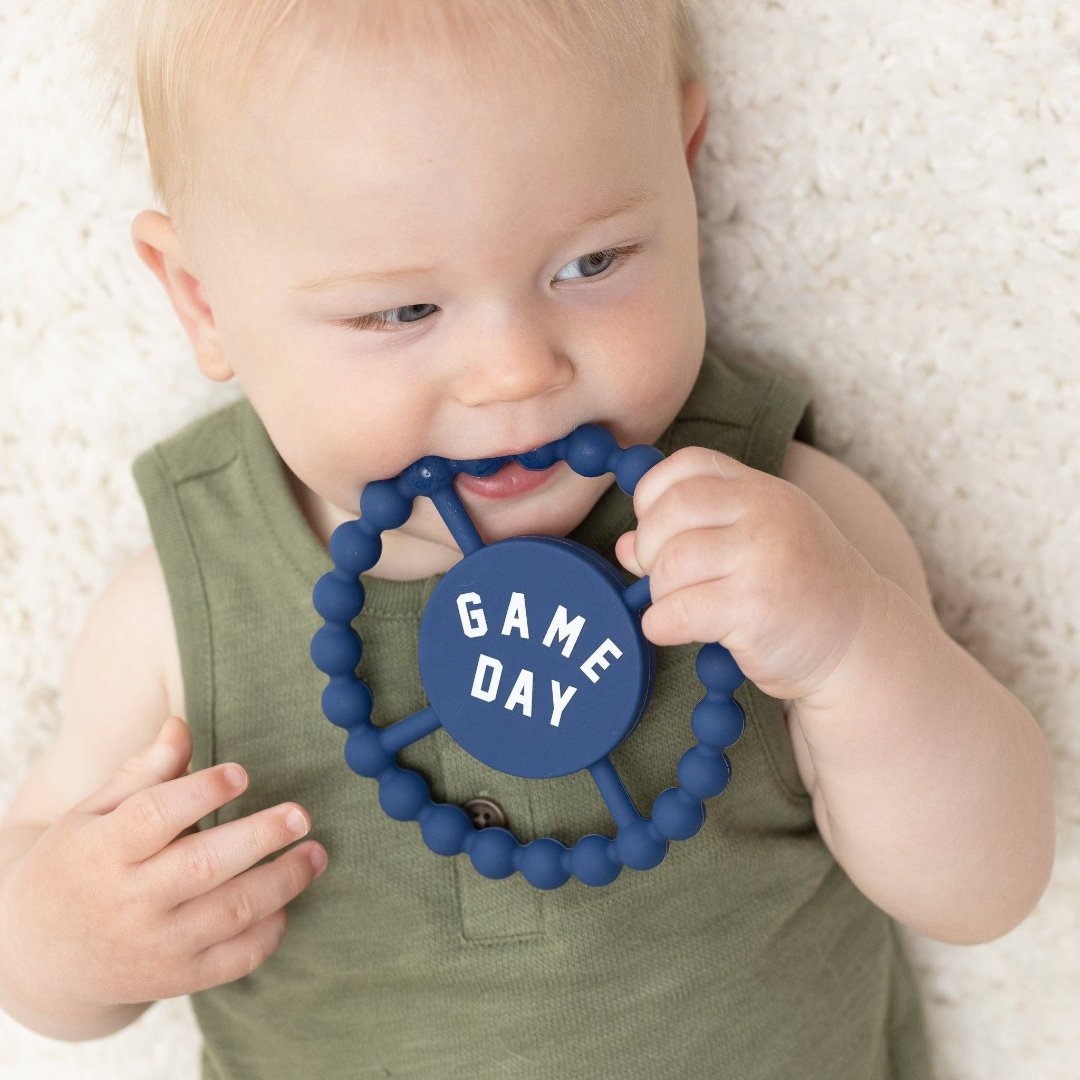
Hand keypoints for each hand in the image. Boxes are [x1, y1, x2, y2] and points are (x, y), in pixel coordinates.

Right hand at [0, 716, 325, 1012]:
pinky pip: (235, 959)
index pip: (154, 817)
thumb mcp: (93, 813)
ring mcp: (156, 947)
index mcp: (102, 851)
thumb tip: (181, 724)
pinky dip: (270, 932)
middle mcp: (129, 902)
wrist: (42, 956)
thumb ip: (142, 771)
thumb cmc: (79, 864)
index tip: (242, 773)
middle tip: (300, 814)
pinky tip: (288, 901)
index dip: (202, 792)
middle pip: (203, 866)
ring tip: (316, 853)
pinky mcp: (178, 979)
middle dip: (260, 837)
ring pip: (230, 913)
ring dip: (283, 881)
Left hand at [614, 446, 875, 701]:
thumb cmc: (798, 593)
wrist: (860, 644)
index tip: (655, 531)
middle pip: (671, 509)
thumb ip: (696, 533)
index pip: (686, 465)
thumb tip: (625, 545)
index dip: (652, 495)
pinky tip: (675, 631)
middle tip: (657, 576)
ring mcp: (764, 558)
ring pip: (670, 564)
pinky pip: (677, 611)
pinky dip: (661, 625)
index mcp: (762, 490)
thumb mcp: (755, 544)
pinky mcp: (756, 608)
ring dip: (658, 593)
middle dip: (648, 547)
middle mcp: (766, 513)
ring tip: (679, 608)